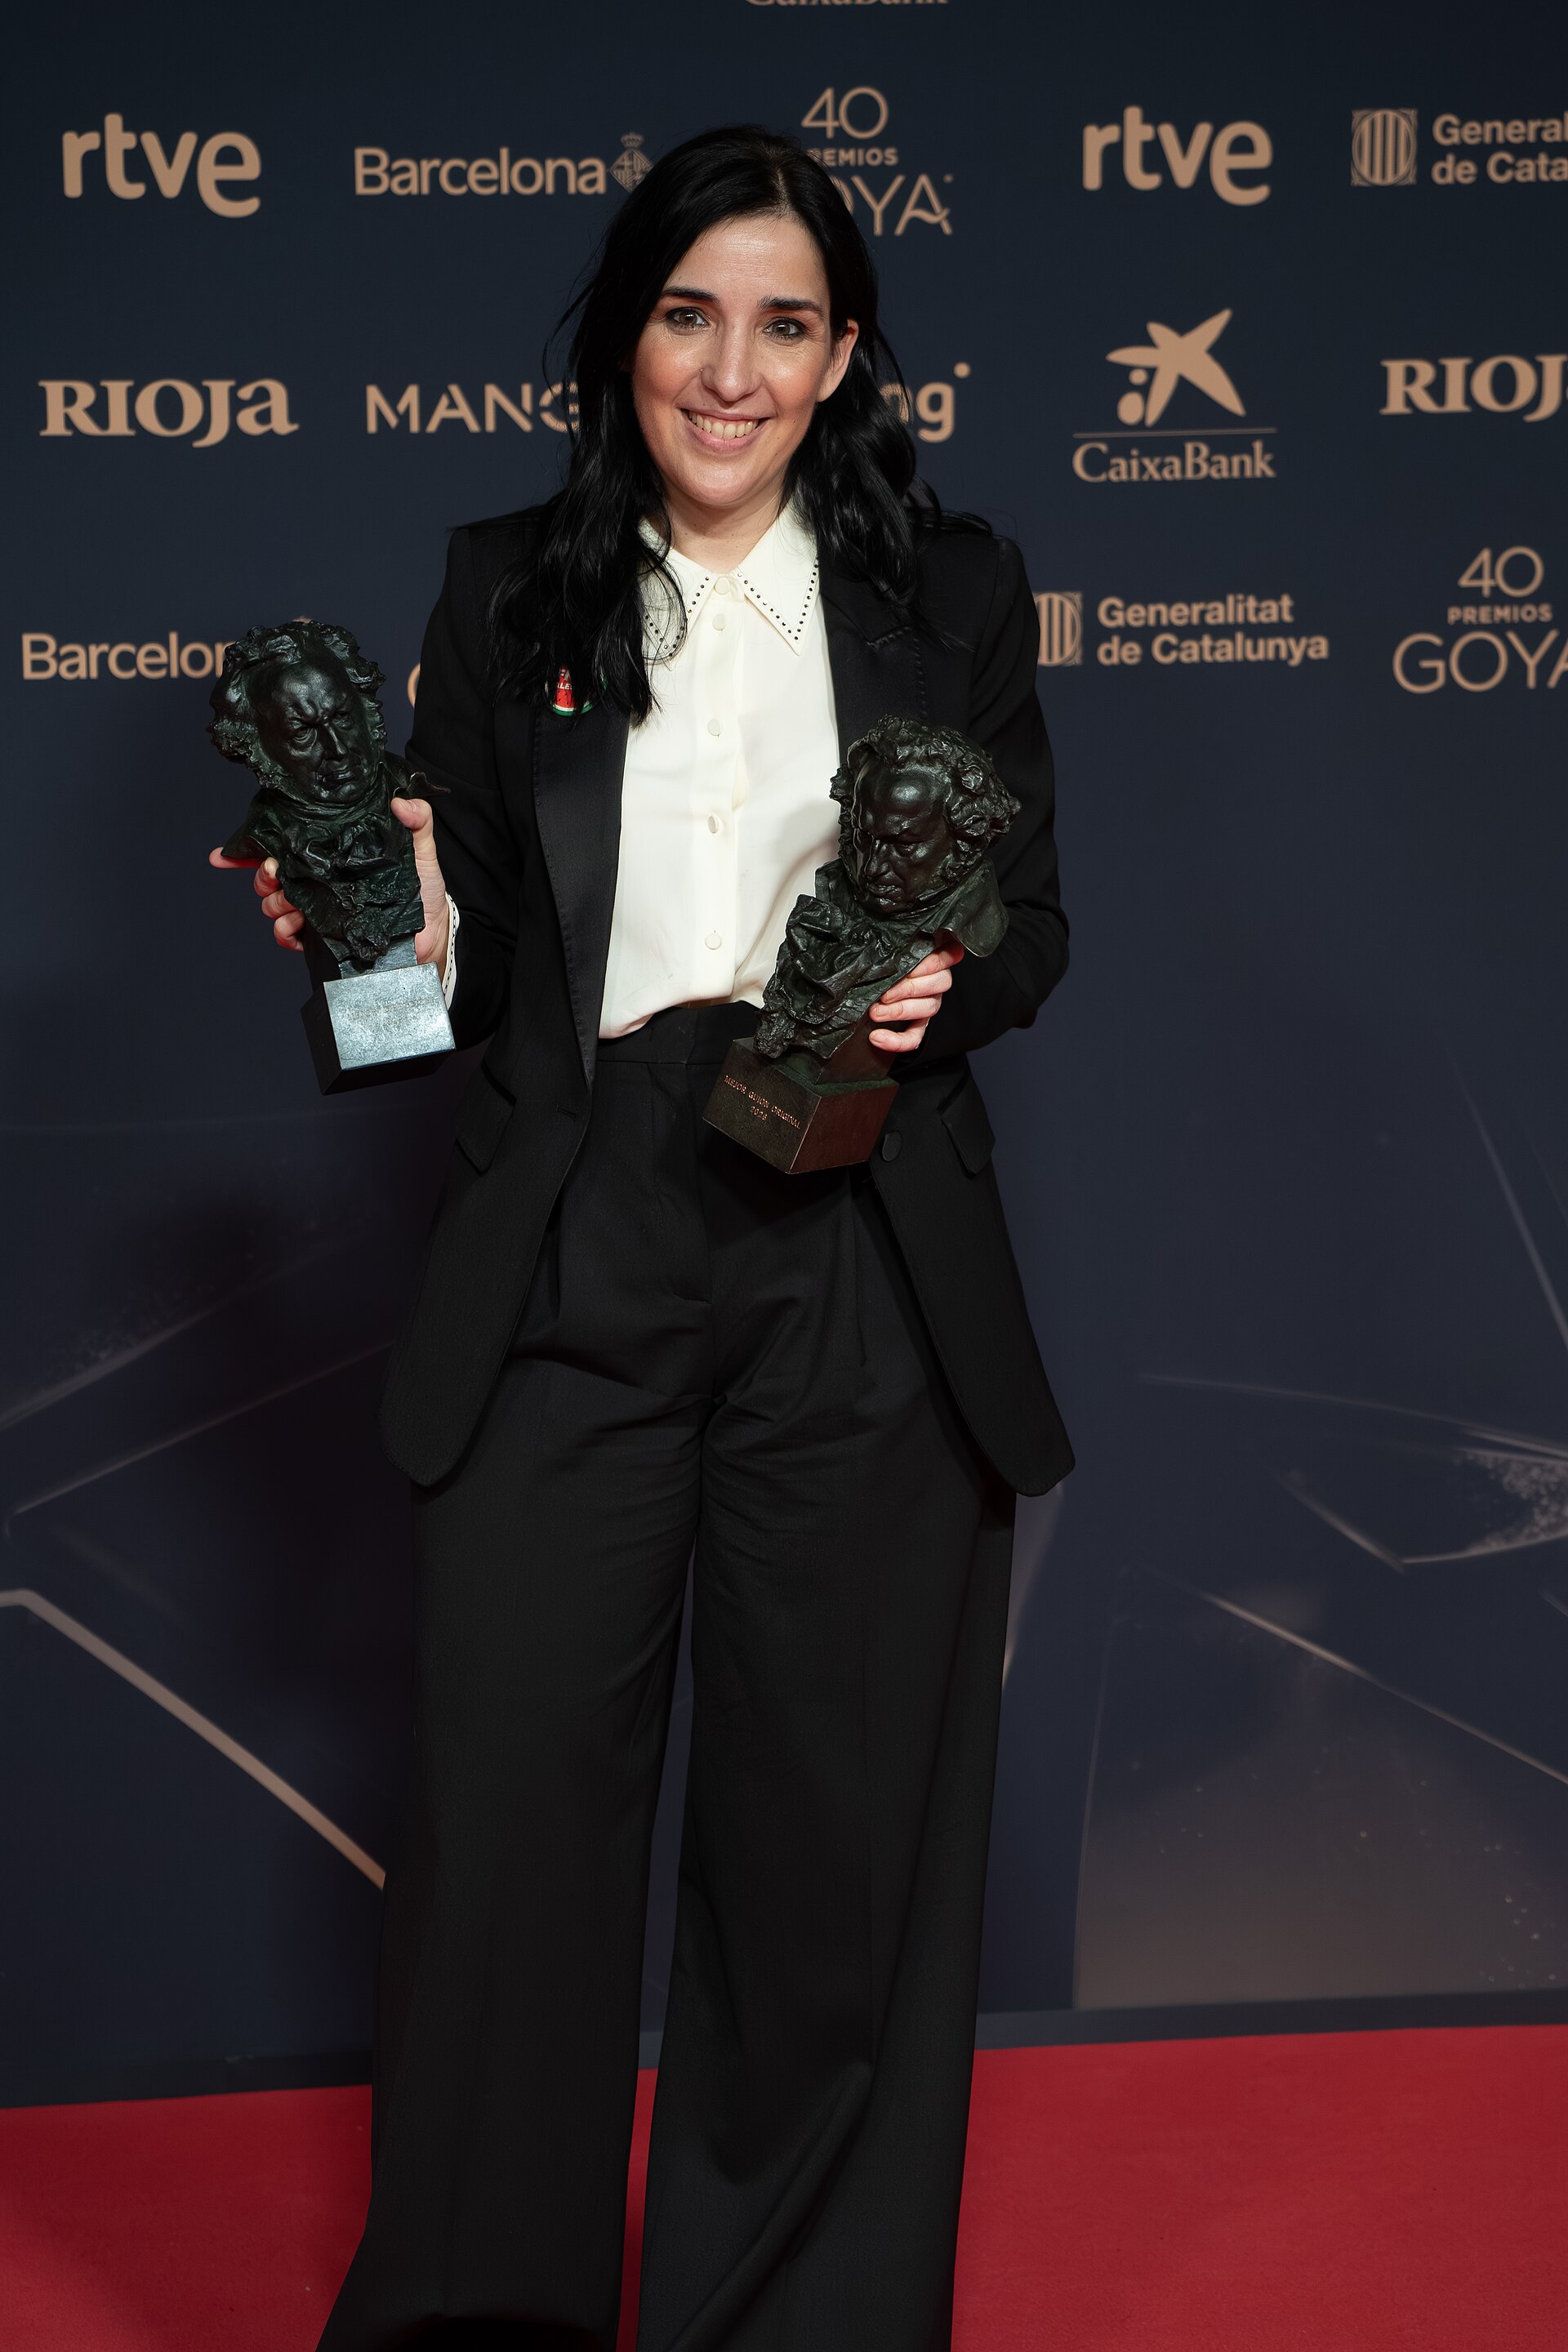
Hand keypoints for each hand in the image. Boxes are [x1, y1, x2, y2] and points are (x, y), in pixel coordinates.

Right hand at [206, 795, 451, 975]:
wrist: (432, 935)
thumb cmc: (423, 892)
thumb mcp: (421, 851)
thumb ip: (416, 821)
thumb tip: (399, 800)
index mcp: (332, 858)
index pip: (286, 848)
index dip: (249, 851)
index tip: (223, 855)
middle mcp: (320, 883)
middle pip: (271, 876)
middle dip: (262, 874)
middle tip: (273, 871)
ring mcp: (319, 912)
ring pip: (275, 905)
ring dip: (273, 902)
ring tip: (288, 901)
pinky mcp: (324, 939)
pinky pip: (289, 936)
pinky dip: (284, 932)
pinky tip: (293, 927)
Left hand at [867, 941, 963, 1053]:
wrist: (864, 998)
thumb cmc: (878, 967)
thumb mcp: (889, 954)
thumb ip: (896, 950)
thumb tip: (884, 952)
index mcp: (934, 957)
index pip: (950, 953)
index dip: (934, 962)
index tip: (911, 968)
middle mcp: (936, 980)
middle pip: (940, 982)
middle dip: (908, 989)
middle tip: (884, 994)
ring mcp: (930, 1003)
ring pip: (929, 1008)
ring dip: (899, 1011)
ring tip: (876, 1012)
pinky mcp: (919, 1025)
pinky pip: (915, 1037)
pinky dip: (897, 1040)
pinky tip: (878, 1037)